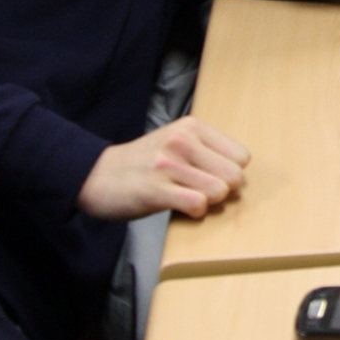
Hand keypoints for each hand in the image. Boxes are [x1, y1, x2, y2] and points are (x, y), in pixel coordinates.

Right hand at [77, 117, 250, 221]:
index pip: (241, 156)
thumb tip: (241, 180)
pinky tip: (183, 209)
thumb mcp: (176, 142)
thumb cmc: (143, 162)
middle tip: (203, 193)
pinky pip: (197, 205)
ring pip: (219, 191)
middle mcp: (182, 141)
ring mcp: (168, 165)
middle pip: (235, 176)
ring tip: (190, 199)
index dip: (231, 172)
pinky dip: (195, 213)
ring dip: (209, 203)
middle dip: (225, 191)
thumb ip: (207, 152)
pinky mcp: (156, 190)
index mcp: (191, 127)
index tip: (214, 178)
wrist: (97, 174)